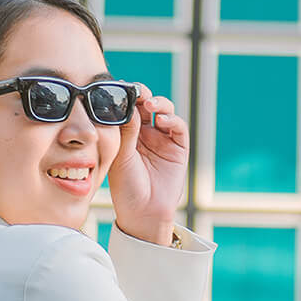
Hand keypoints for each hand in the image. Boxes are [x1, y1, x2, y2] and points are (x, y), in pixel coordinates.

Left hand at [107, 88, 188, 245]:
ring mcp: (162, 139)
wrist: (143, 212)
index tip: (122, 88)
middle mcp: (145, 134)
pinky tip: (162, 120)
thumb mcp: (122, 156)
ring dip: (159, 103)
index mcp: (127, 134)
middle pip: (147, 105)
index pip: (129, 108)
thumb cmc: (126, 188)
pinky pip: (178, 127)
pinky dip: (172, 119)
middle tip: (138, 91)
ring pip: (164, 111)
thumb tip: (129, 105)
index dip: (128, 97)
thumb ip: (127, 131)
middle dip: (143, 95)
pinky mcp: (178, 147)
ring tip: (150, 103)